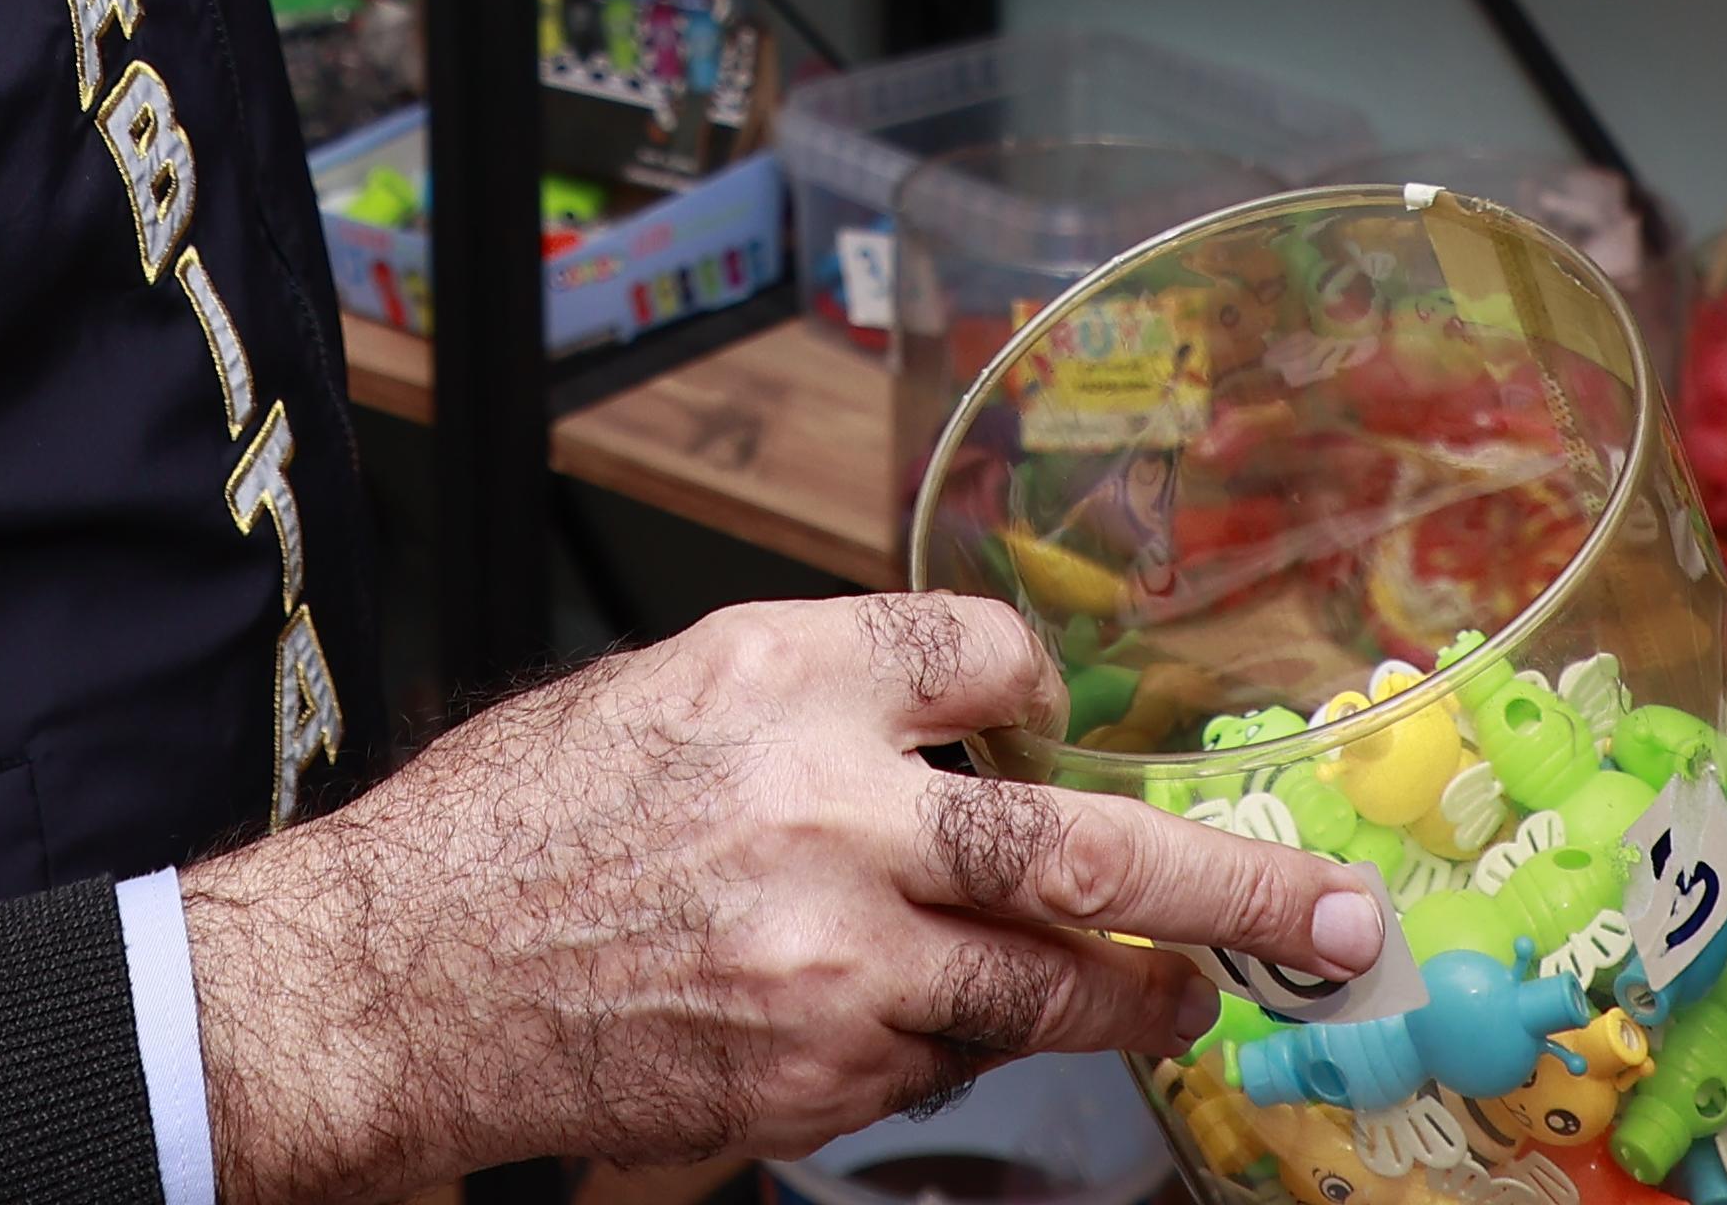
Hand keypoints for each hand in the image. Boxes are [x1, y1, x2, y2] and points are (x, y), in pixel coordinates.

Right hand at [185, 592, 1384, 1204]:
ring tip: (1181, 995)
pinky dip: (953, 1044)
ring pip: (1046, 983)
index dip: (1039, 694)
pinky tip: (909, 1027)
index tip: (1059, 723)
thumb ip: (811, 705)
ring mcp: (829, 955)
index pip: (987, 656)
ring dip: (1130, 994)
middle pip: (1081, 840)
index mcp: (779, 672)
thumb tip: (945, 734)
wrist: (394, 979)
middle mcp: (822, 804)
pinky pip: (941, 1061)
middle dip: (1234, 883)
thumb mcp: (655, 696)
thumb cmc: (504, 830)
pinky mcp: (815, 1071)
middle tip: (1333, 914)